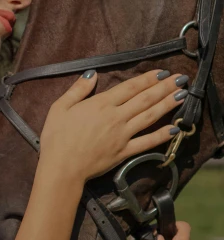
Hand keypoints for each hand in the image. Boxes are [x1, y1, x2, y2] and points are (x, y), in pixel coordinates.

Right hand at [39, 69, 187, 181]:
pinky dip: (161, 135)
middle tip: (180, 79)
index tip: (161, 72)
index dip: (147, 79)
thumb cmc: (57, 136)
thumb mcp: (60, 107)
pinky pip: (147, 142)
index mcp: (101, 104)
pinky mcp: (125, 152)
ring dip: (167, 105)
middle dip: (164, 88)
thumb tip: (92, 74)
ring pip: (150, 117)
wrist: (62, 167)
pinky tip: (174, 128)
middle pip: (145, 99)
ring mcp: (123, 135)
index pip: (130, 87)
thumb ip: (78, 90)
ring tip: (182, 95)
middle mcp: (116, 117)